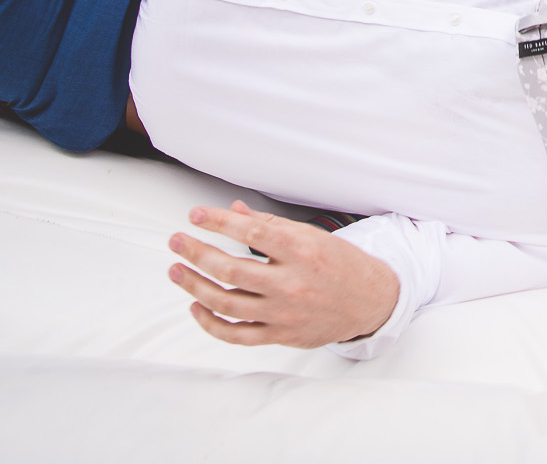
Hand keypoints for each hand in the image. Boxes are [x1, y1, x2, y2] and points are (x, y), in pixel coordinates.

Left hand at [169, 201, 398, 347]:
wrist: (370, 301)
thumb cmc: (339, 264)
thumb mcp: (312, 236)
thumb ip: (271, 225)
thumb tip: (234, 210)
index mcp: (302, 251)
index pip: (251, 232)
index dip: (218, 222)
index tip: (195, 215)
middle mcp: (292, 283)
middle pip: (230, 269)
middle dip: (196, 253)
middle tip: (176, 241)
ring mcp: (284, 313)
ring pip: (226, 302)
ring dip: (194, 285)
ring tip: (176, 270)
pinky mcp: (280, 335)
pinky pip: (236, 334)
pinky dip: (210, 323)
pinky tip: (196, 305)